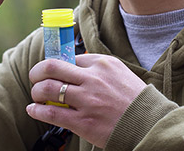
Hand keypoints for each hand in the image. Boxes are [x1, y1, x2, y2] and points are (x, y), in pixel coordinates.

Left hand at [26, 54, 147, 147]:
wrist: (149, 125)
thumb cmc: (136, 101)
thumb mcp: (121, 74)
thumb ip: (99, 69)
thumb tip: (74, 65)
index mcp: (103, 64)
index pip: (69, 58)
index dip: (57, 66)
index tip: (52, 72)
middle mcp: (93, 79)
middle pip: (51, 67)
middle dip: (37, 72)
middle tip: (35, 79)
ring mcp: (87, 100)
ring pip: (47, 88)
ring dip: (36, 92)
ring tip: (36, 96)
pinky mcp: (83, 122)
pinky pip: (51, 112)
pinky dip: (37, 110)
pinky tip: (34, 110)